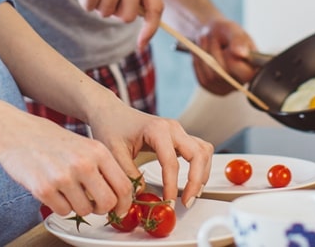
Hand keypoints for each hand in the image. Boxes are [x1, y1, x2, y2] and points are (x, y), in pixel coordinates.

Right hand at [0, 113, 136, 219]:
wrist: (17, 132)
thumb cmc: (51, 139)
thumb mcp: (84, 145)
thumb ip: (102, 167)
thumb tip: (119, 195)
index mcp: (97, 150)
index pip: (124, 186)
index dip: (124, 203)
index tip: (120, 209)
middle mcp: (83, 163)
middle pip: (107, 203)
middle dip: (102, 209)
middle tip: (93, 204)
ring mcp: (63, 177)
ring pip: (85, 211)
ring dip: (78, 206)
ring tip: (67, 190)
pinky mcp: (44, 189)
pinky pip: (63, 211)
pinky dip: (60, 205)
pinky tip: (53, 190)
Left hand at [86, 99, 212, 208]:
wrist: (111, 112)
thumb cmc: (111, 127)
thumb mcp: (114, 153)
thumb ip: (128, 175)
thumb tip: (143, 195)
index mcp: (157, 129)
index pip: (171, 162)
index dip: (171, 186)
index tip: (168, 202)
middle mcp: (172, 128)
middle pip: (198, 154)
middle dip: (196, 181)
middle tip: (187, 201)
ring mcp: (178, 131)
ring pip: (204, 151)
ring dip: (202, 173)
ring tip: (192, 193)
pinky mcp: (179, 136)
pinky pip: (199, 150)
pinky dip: (200, 166)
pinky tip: (192, 180)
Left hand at [193, 18, 259, 95]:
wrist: (210, 35)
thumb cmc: (225, 33)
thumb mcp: (232, 30)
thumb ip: (238, 40)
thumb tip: (241, 53)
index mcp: (254, 67)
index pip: (245, 74)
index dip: (231, 58)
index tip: (227, 45)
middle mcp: (242, 81)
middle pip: (223, 74)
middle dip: (214, 51)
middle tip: (213, 38)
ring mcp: (226, 87)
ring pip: (210, 76)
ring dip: (204, 55)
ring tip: (207, 42)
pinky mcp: (211, 88)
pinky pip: (202, 79)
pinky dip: (199, 63)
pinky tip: (203, 53)